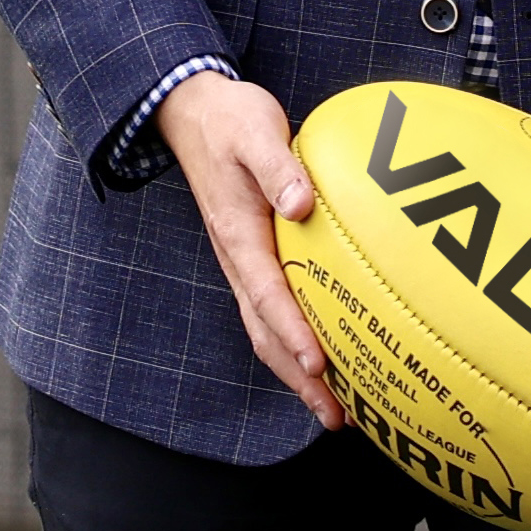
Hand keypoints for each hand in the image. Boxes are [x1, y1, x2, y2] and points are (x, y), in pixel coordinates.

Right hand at [161, 72, 343, 431]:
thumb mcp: (255, 132)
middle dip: (300, 380)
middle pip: (266, 334)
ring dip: (298, 375)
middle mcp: (237, 261)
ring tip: (337, 411)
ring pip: (268, 332)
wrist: (193, 113)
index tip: (320, 367)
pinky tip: (327, 362)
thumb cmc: (229, 121)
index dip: (293, 334)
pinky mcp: (253, 260)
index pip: (267, 295)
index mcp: (238, 235)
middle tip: (337, 417)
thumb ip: (279, 167)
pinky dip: (297, 347)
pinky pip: (274, 315)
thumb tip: (301, 204)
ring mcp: (242, 265)